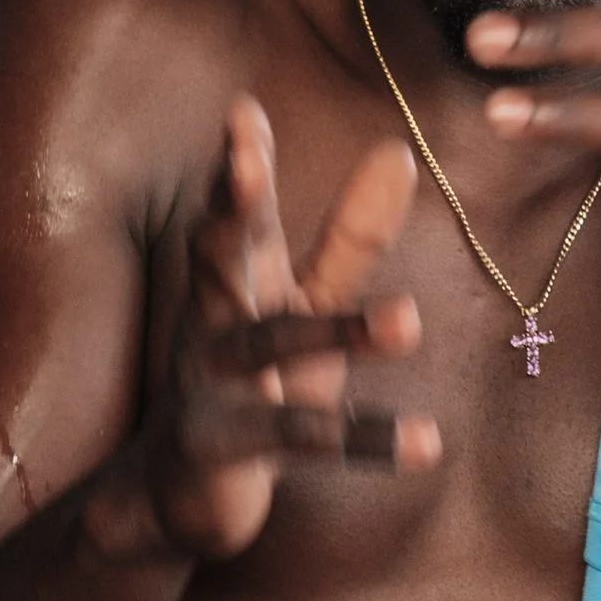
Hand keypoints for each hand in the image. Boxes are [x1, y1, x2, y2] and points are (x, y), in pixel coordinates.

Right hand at [91, 99, 438, 564]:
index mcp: (234, 280)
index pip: (237, 212)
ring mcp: (213, 385)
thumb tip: (399, 150)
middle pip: (221, 257)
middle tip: (244, 162)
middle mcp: (213, 321)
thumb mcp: (302, 301)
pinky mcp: (228, 448)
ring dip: (340, 333)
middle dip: (233, 209)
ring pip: (272, 348)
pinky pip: (304, 441)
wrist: (172, 492)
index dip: (240, 163)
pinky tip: (428, 443)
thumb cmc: (251, 380)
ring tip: (410, 318)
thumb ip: (351, 235)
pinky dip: (368, 443)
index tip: (243, 109)